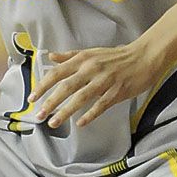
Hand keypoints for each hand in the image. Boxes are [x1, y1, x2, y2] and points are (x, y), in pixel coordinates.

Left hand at [29, 43, 157, 128]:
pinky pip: (100, 105)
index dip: (43, 85)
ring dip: (66, 111)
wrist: (144, 56)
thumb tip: (51, 56)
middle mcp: (91, 69)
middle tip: (39, 115)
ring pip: (81, 97)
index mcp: (83, 59)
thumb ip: (69, 56)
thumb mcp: (91, 52)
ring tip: (54, 122)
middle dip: (51, 102)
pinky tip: (80, 124)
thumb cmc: (117, 56)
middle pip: (66, 86)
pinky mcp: (117, 91)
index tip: (32, 97)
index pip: (57, 72)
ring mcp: (104, 80)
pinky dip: (89, 114)